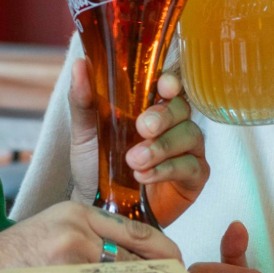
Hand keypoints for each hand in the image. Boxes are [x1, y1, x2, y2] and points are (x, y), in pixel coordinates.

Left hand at [69, 60, 209, 226]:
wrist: (98, 208)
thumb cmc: (96, 167)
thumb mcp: (85, 132)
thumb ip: (83, 100)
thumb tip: (80, 64)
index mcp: (149, 106)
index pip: (169, 84)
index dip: (171, 81)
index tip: (163, 86)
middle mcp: (172, 124)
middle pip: (182, 107)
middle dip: (164, 116)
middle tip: (142, 128)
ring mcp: (186, 150)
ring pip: (190, 135)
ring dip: (162, 147)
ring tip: (133, 162)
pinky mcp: (194, 177)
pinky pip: (191, 166)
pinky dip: (167, 170)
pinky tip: (144, 177)